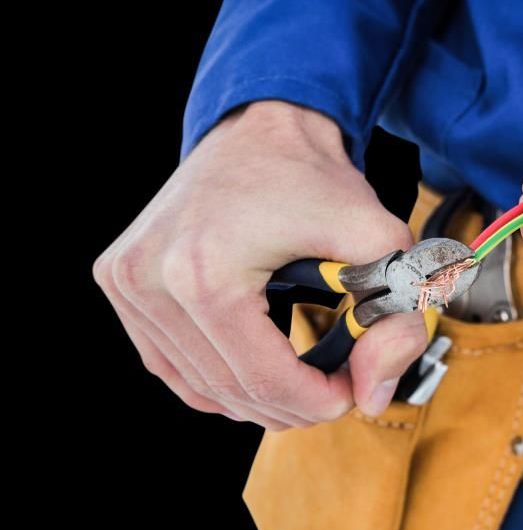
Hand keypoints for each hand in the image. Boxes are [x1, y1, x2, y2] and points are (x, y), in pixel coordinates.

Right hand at [94, 101, 427, 427]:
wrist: (260, 126)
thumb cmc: (313, 177)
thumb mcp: (376, 238)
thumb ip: (395, 317)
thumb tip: (375, 394)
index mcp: (203, 272)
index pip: (264, 380)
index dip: (319, 400)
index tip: (353, 390)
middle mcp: (149, 279)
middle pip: (229, 390)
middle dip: (293, 403)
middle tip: (335, 385)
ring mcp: (126, 281)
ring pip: (197, 386)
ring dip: (256, 397)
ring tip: (302, 379)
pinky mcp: (120, 281)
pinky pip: (169, 363)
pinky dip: (216, 378)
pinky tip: (255, 371)